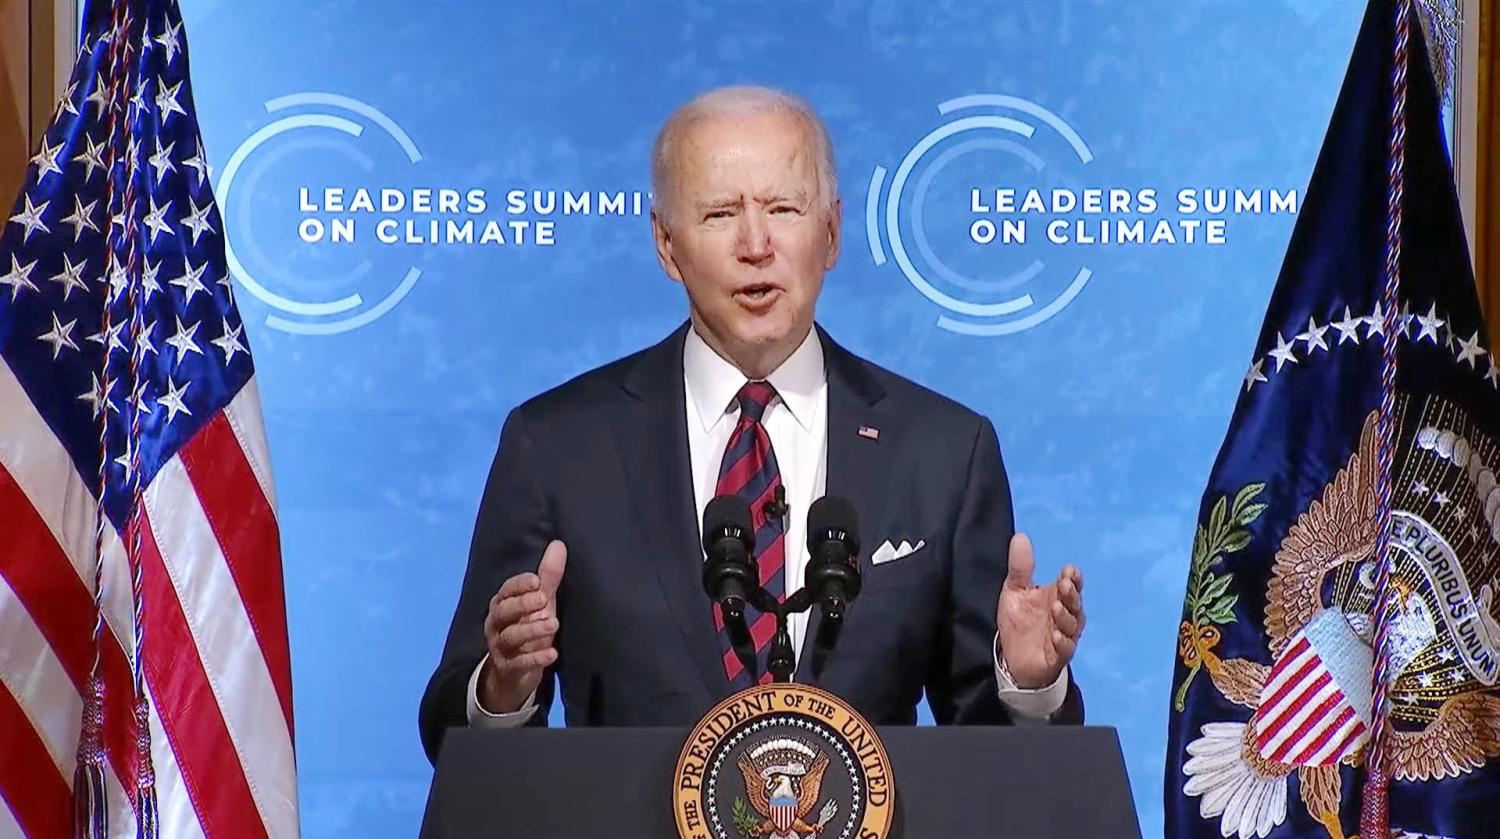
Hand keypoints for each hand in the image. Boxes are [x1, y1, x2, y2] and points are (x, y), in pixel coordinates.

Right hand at [479, 540, 565, 712]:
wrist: (515, 672)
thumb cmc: (529, 627)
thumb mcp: (540, 603)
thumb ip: (548, 577)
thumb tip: (559, 545)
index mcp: (502, 604)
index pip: (506, 591)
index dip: (520, 585)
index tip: (537, 580)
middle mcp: (497, 624)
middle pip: (504, 612)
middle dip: (522, 604)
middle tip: (543, 599)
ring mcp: (501, 647)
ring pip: (511, 636)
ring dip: (532, 630)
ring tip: (554, 624)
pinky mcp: (509, 668)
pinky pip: (519, 663)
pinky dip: (535, 658)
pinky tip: (552, 654)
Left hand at [995, 533, 1083, 688]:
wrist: (1013, 657)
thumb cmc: (1020, 622)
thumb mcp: (1015, 591)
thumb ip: (1020, 567)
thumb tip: (1020, 536)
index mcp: (1057, 596)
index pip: (1072, 584)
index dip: (1072, 577)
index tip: (1068, 571)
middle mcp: (1065, 615)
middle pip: (1075, 602)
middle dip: (1071, 594)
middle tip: (1063, 585)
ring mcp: (1063, 636)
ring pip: (1072, 625)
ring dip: (1066, 616)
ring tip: (1056, 607)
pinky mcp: (1057, 656)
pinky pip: (1065, 649)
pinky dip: (1062, 642)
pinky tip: (1055, 636)